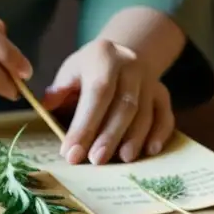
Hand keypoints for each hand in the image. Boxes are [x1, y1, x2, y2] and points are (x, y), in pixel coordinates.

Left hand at [43, 39, 174, 164]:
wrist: (123, 53)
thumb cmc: (90, 68)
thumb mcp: (71, 70)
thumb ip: (59, 90)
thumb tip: (47, 110)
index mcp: (104, 56)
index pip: (97, 92)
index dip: (85, 124)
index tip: (71, 152)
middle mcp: (130, 65)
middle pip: (124, 105)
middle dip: (109, 136)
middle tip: (95, 161)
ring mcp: (150, 79)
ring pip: (145, 112)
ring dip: (133, 139)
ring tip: (121, 160)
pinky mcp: (162, 93)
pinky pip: (165, 114)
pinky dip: (159, 134)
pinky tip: (149, 151)